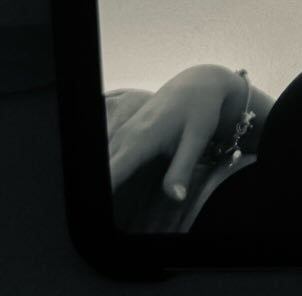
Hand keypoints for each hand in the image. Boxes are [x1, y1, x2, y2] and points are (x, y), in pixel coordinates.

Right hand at [107, 65, 241, 202]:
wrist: (199, 83)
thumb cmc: (200, 110)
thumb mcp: (198, 138)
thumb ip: (182, 169)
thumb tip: (176, 199)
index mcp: (140, 140)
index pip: (110, 174)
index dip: (104, 193)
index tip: (100, 215)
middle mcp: (124, 136)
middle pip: (101, 171)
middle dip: (100, 192)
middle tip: (102, 218)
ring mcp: (122, 133)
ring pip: (101, 163)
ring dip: (103, 182)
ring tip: (104, 206)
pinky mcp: (124, 133)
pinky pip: (107, 156)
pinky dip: (107, 170)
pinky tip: (113, 186)